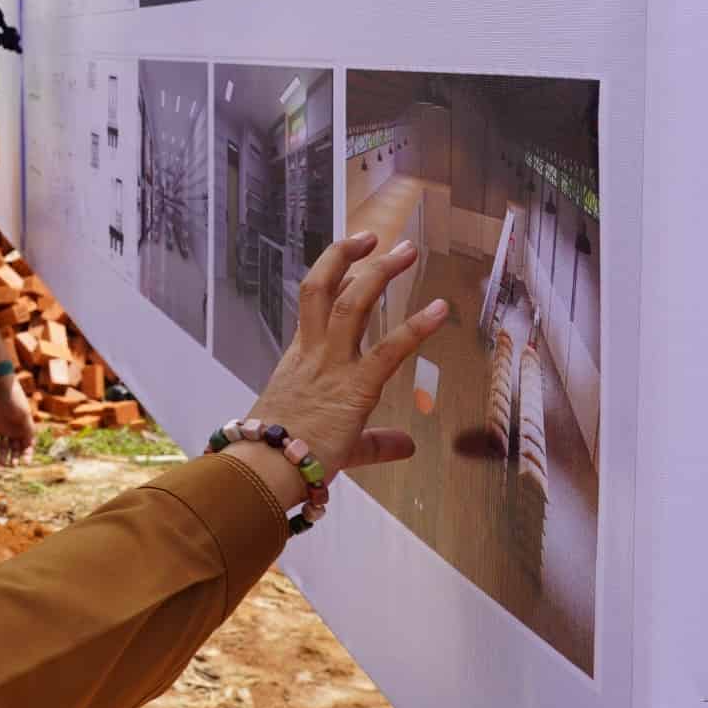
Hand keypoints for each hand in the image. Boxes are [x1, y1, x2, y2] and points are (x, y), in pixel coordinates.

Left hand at [0, 375, 36, 462]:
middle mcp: (15, 430)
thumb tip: (30, 444)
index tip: (25, 462)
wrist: (1, 388)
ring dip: (3, 455)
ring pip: (4, 446)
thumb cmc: (15, 400)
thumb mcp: (24, 415)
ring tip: (1, 463)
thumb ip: (27, 429)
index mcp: (25, 428)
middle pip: (15, 448)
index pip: (28, 445)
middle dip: (15, 457)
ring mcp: (4, 428)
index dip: (28, 454)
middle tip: (12, 465)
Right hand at [242, 230, 446, 487]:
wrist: (266, 470)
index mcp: (300, 359)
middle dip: (351, 257)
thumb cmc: (287, 459)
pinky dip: (417, 326)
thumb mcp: (335, 443)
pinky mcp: (355, 387)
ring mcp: (333, 366)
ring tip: (406, 251)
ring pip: (351, 303)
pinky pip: (389, 349)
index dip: (333, 272)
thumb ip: (376, 441)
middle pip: (328, 288)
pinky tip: (440, 308)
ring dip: (379, 272)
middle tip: (378, 237)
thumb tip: (408, 446)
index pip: (315, 302)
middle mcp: (314, 354)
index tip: (353, 255)